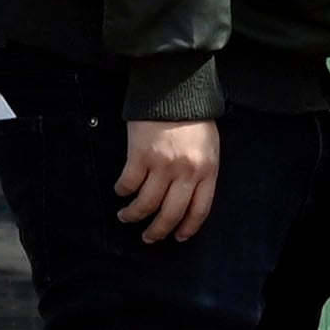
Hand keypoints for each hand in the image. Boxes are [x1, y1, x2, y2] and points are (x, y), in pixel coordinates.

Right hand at [116, 120, 221, 242]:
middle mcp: (185, 172)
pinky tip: (120, 192)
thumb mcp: (209, 148)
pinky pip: (128, 184)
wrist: (175, 92)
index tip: (178, 237)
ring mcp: (162, 166)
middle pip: (171, 213)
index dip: (187, 227)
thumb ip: (201, 173)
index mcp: (207, 171)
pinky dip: (122, 192)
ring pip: (146, 203)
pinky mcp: (139, 156)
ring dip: (133, 215)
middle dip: (158, 230)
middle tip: (149, 237)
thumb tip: (187, 198)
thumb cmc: (194, 120)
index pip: (199, 210)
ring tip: (126, 217)